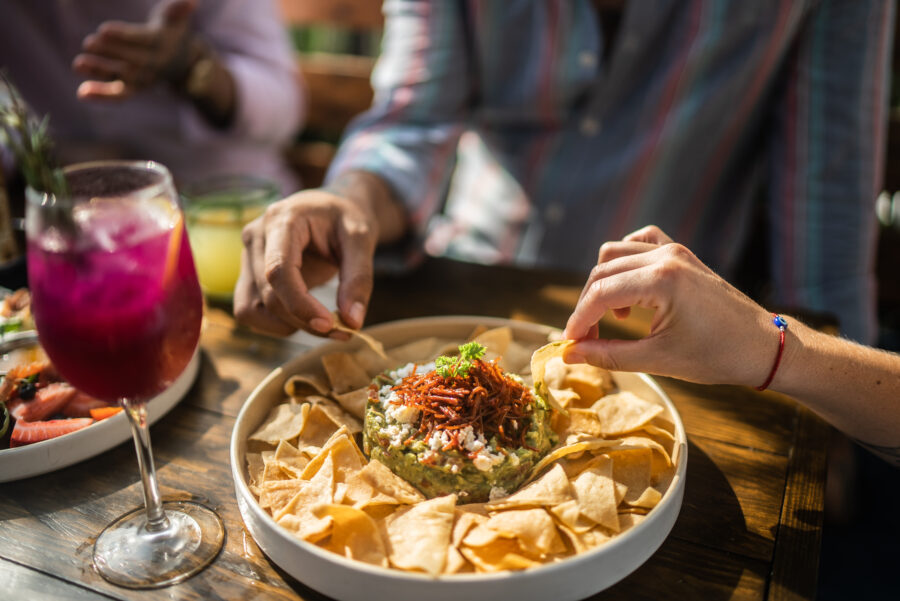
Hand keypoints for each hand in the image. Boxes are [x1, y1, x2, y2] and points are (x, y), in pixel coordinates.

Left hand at [72, 0, 196, 100]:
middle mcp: (153, 64)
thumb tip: (192, 2)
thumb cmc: (172, 32)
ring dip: (100, 71)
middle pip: (130, 59)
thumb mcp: (176, 19)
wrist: (181, 62)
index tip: (103, 30)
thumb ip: (179, 10)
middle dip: (108, 52)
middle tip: (88, 43)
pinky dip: (102, 96)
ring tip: (78, 63)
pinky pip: (119, 95)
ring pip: (122, 78)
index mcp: (161, 44)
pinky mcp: (134, 88)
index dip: (123, 35)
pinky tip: (82, 93)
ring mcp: (143, 78)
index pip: (142, 40)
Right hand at [233, 189, 377, 336]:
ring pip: (251, 309)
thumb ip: (359, 279)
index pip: (277, 271)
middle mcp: (256, 237)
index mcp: (282, 220)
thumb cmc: (346, 218)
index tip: (330, 324)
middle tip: (342, 330)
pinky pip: (250, 311)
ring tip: (322, 320)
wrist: (333, 210)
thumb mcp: (362, 240)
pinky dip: (276, 323)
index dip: (300, 304)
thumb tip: (352, 322)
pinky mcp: (248, 274)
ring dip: (286, 325)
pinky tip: (304, 315)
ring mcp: (247, 257)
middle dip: (304, 320)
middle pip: (268, 296)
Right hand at [562, 225, 777, 386]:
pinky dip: (625, 261)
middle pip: (603, 271)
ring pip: (616, 253)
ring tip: (615, 318)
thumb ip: (608, 355)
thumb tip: (569, 355)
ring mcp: (675, 250)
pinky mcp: (681, 253)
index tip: (570, 344)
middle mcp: (665, 256)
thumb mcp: (658, 360)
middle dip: (588, 305)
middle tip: (588, 339)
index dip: (579, 319)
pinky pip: (639, 243)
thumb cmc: (717, 356)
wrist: (763, 346)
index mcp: (661, 280)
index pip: (601, 293)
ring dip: (604, 283)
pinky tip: (630, 289)